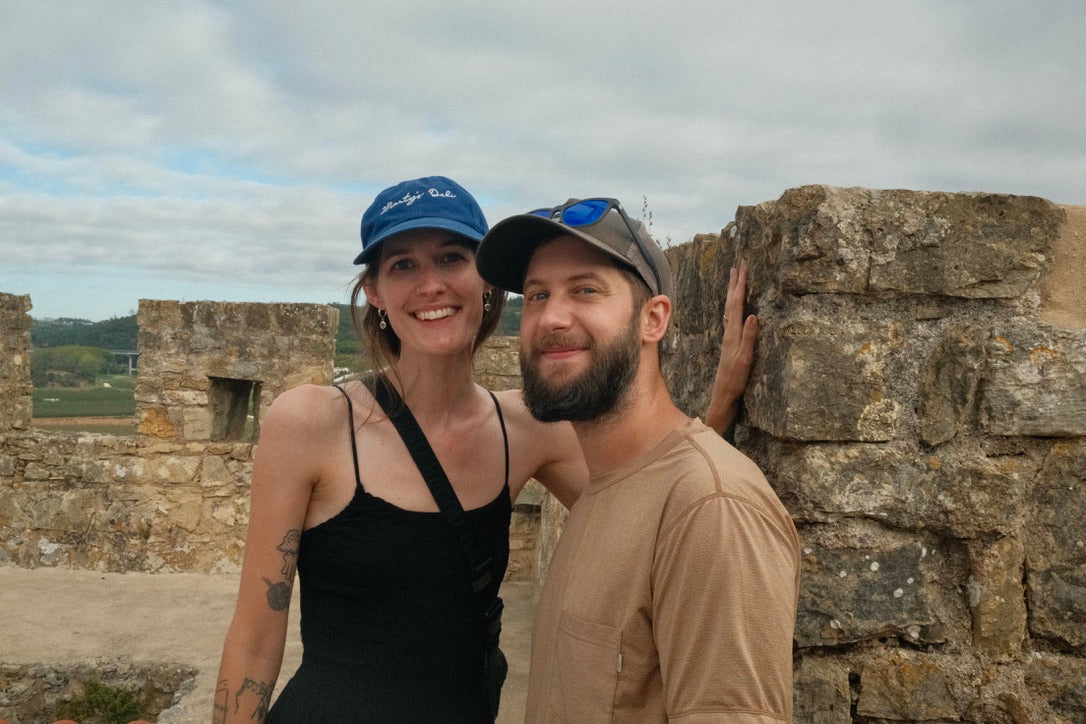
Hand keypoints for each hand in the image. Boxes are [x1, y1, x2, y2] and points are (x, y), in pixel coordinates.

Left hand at [705, 264, 757, 436]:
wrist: (724, 394)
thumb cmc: (736, 378)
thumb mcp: (745, 358)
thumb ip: (749, 337)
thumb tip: (753, 315)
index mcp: (733, 333)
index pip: (736, 304)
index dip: (740, 286)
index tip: (742, 268)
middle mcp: (729, 332)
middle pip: (731, 303)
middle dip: (735, 284)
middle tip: (737, 266)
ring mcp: (728, 337)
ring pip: (730, 309)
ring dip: (733, 293)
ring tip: (735, 280)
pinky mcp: (730, 343)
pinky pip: (731, 318)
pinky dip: (734, 307)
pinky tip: (735, 308)